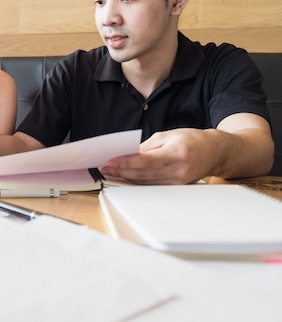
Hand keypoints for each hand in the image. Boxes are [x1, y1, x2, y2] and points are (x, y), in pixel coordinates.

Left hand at [101, 128, 221, 183]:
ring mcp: (179, 180)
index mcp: (176, 152)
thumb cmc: (192, 140)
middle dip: (122, 171)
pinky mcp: (178, 186)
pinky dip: (138, 181)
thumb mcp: (168, 135)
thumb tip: (128, 154)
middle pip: (144, 174)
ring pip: (147, 182)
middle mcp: (179, 169)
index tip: (111, 161)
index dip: (126, 162)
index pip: (146, 160)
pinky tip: (127, 178)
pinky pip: (154, 185)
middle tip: (106, 168)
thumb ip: (147, 146)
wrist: (215, 151)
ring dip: (127, 178)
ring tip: (112, 173)